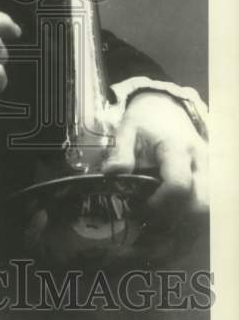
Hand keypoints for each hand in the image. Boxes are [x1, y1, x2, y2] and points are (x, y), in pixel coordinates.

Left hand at [102, 91, 207, 213]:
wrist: (164, 106)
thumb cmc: (145, 118)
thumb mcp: (127, 129)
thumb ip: (121, 152)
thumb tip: (112, 174)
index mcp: (177, 148)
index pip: (179, 184)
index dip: (161, 201)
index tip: (144, 203)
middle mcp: (198, 159)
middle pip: (199, 201)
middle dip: (175, 213)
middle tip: (152, 208)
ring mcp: (206, 166)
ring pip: (205, 202)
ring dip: (183, 212)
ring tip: (159, 205)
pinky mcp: (206, 172)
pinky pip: (203, 197)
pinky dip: (187, 205)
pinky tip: (168, 201)